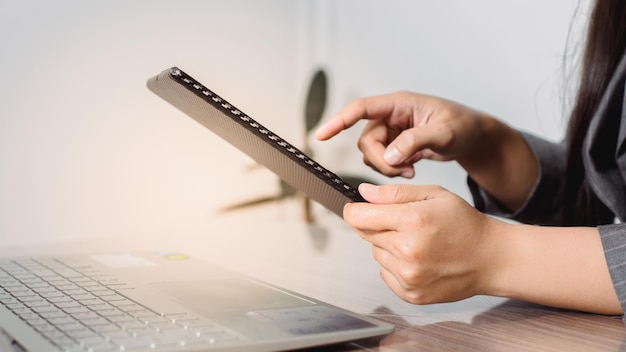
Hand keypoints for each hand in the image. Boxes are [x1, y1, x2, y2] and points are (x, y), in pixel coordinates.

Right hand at [316, 91, 537, 210]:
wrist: (472, 137)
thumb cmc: (463, 126)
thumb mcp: (444, 133)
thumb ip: (415, 142)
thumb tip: (390, 157)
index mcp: (399, 103)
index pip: (361, 108)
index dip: (339, 121)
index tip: (322, 135)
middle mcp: (391, 115)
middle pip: (366, 141)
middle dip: (381, 161)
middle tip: (404, 171)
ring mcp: (392, 131)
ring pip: (372, 154)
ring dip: (387, 168)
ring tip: (411, 170)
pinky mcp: (395, 144)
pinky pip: (381, 160)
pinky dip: (392, 170)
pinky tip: (411, 170)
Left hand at [344, 183, 499, 303]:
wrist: (491, 259)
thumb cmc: (465, 224)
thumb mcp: (433, 195)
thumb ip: (394, 193)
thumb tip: (363, 193)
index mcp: (412, 222)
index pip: (358, 216)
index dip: (354, 209)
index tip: (357, 208)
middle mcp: (408, 251)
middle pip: (365, 234)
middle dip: (377, 225)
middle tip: (404, 224)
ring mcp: (409, 276)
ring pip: (376, 253)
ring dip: (388, 246)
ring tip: (417, 242)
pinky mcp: (410, 293)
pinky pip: (385, 273)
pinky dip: (395, 265)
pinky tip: (419, 259)